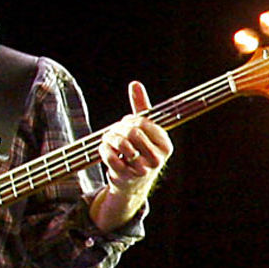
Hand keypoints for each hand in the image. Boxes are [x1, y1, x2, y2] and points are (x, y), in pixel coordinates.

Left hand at [98, 81, 172, 197]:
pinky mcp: (126, 176)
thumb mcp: (145, 131)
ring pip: (121, 143)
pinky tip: (105, 150)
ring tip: (108, 139)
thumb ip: (141, 107)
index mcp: (165, 145)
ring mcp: (142, 169)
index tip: (126, 124)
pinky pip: (110, 155)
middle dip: (118, 129)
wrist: (133, 184)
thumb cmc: (139, 151)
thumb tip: (135, 84)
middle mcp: (157, 158)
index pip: (143, 123)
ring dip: (109, 138)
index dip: (129, 121)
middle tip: (113, 132)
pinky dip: (103, 150)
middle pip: (132, 132)